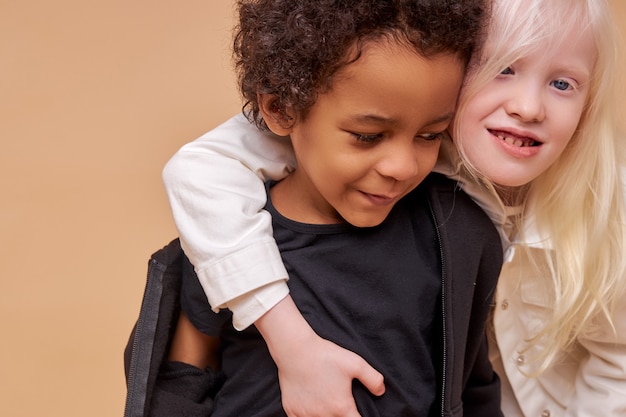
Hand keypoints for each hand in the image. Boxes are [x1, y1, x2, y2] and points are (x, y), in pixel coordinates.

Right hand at [255, 295, 384, 416]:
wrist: (295, 349)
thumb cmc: (325, 355)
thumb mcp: (355, 363)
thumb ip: (373, 379)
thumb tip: (381, 392)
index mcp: (341, 407)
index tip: (357, 413)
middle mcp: (324, 415)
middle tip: (342, 409)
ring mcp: (306, 415)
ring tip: (329, 410)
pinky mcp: (292, 411)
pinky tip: (312, 412)